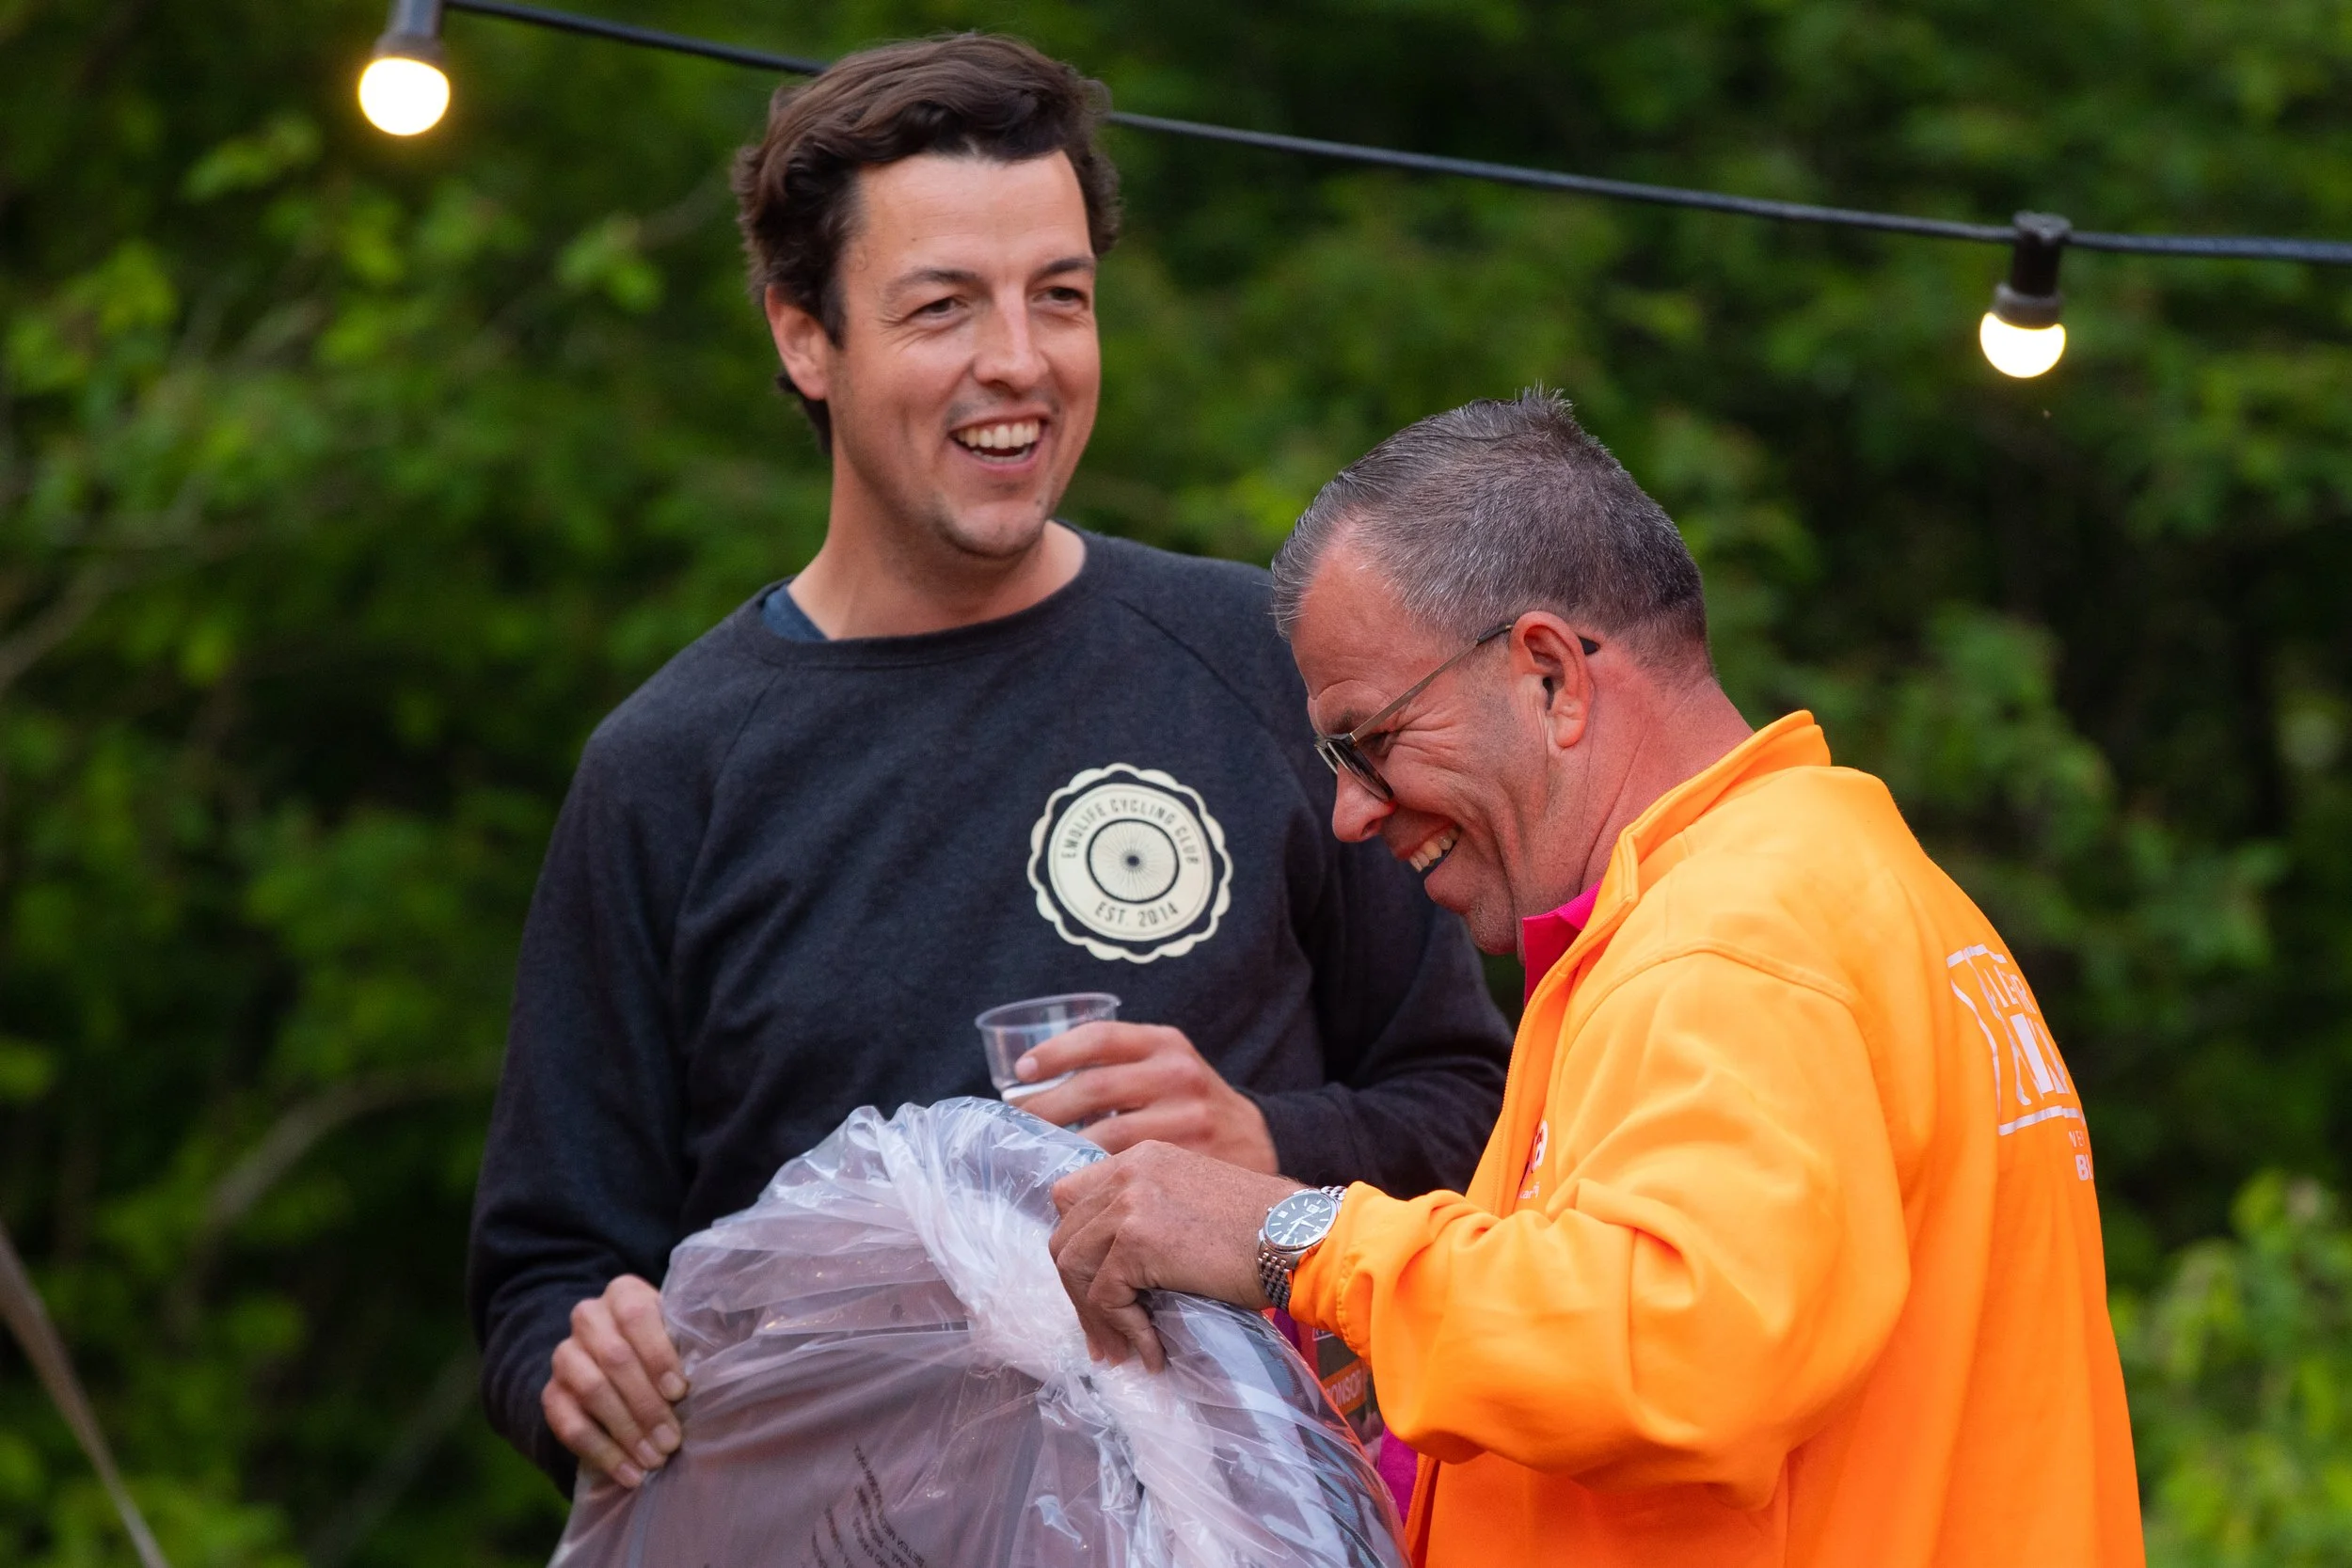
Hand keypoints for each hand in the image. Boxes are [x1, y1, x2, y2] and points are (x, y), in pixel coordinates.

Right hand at [543, 1274, 687, 1487]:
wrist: (615, 1366)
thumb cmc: (664, 1348)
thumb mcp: (682, 1333)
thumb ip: (701, 1335)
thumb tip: (738, 1352)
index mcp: (623, 1293)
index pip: (636, 1315)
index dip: (658, 1355)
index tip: (680, 1392)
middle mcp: (588, 1318)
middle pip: (614, 1358)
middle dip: (647, 1404)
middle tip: (672, 1440)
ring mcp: (565, 1356)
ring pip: (591, 1391)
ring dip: (626, 1431)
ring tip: (655, 1459)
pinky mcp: (551, 1394)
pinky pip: (569, 1425)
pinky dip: (602, 1452)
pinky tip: (629, 1474)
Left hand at [1012, 1022, 1279, 1171]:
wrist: (1261, 1147)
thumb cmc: (1197, 1112)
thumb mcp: (1171, 1069)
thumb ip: (1122, 1068)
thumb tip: (1034, 1086)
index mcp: (1168, 1045)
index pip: (1101, 1036)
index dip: (1054, 1052)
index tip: (1021, 1072)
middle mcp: (1179, 1075)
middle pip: (1094, 1087)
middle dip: (1046, 1107)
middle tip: (1019, 1126)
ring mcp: (1188, 1120)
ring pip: (1105, 1135)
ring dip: (1063, 1148)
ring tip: (1038, 1157)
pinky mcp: (1191, 1163)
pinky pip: (1126, 1172)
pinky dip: (1093, 1177)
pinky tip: (1074, 1185)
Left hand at [1048, 1140, 1303, 1370]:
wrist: (1301, 1237)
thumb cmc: (1265, 1230)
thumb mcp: (1194, 1201)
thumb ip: (1151, 1215)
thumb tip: (1114, 1271)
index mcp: (1140, 1157)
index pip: (1073, 1197)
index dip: (1078, 1246)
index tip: (1094, 1288)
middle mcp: (1128, 1171)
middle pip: (1066, 1234)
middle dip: (1079, 1290)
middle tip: (1103, 1332)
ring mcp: (1129, 1202)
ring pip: (1074, 1266)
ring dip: (1095, 1316)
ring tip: (1121, 1350)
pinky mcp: (1137, 1241)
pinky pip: (1105, 1296)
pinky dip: (1124, 1330)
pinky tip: (1153, 1351)